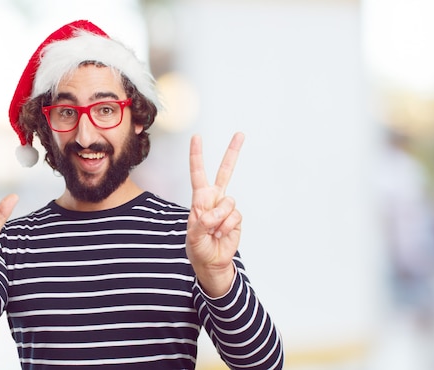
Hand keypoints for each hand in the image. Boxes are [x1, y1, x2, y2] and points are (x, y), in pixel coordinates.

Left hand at [186, 133, 243, 297]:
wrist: (212, 262)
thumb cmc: (198, 247)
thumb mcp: (193, 236)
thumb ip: (202, 222)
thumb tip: (215, 212)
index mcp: (200, 199)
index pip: (198, 173)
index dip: (197, 156)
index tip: (197, 137)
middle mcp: (214, 199)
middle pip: (225, 172)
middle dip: (232, 153)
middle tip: (240, 134)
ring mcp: (227, 208)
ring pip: (228, 202)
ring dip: (219, 219)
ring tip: (213, 231)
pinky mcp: (237, 218)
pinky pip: (234, 216)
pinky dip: (227, 227)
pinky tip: (221, 234)